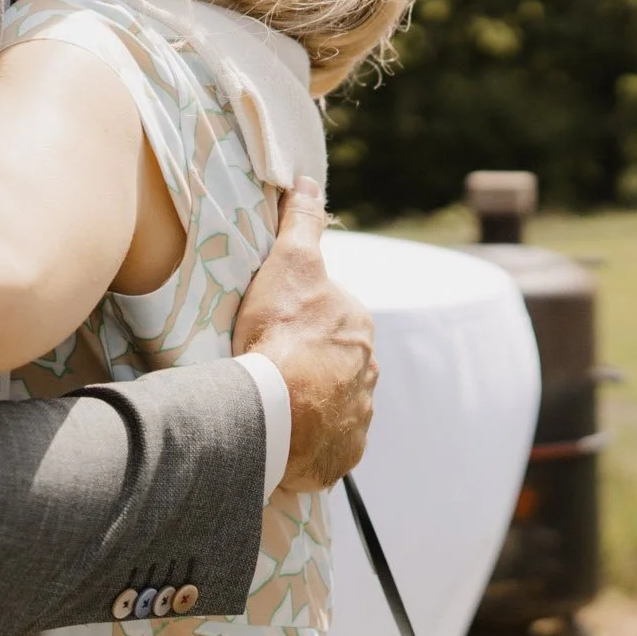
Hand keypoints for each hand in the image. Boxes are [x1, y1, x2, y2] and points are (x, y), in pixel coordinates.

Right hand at [232, 180, 375, 492]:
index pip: (332, 319)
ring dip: (310, 405)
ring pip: (333, 404)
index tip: (272, 329)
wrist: (276, 408)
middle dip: (309, 365)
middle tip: (268, 366)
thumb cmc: (281, 331)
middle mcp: (368, 372)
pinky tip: (285, 436)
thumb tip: (308, 181)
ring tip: (273, 405)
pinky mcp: (344, 455)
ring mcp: (358, 417)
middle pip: (335, 363)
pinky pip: (328, 446)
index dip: (300, 321)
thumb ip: (302, 222)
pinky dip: (310, 442)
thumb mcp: (291, 262)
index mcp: (359, 328)